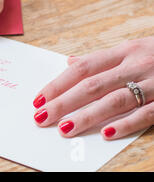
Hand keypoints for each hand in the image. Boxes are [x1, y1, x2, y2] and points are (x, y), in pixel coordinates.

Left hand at [33, 37, 153, 139]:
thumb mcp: (132, 48)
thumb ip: (101, 59)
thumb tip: (70, 62)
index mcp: (124, 51)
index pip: (83, 68)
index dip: (58, 83)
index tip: (38, 99)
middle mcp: (136, 64)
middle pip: (92, 85)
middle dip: (63, 102)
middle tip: (41, 117)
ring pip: (115, 101)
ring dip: (87, 116)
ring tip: (64, 129)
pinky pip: (147, 114)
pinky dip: (127, 124)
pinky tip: (106, 133)